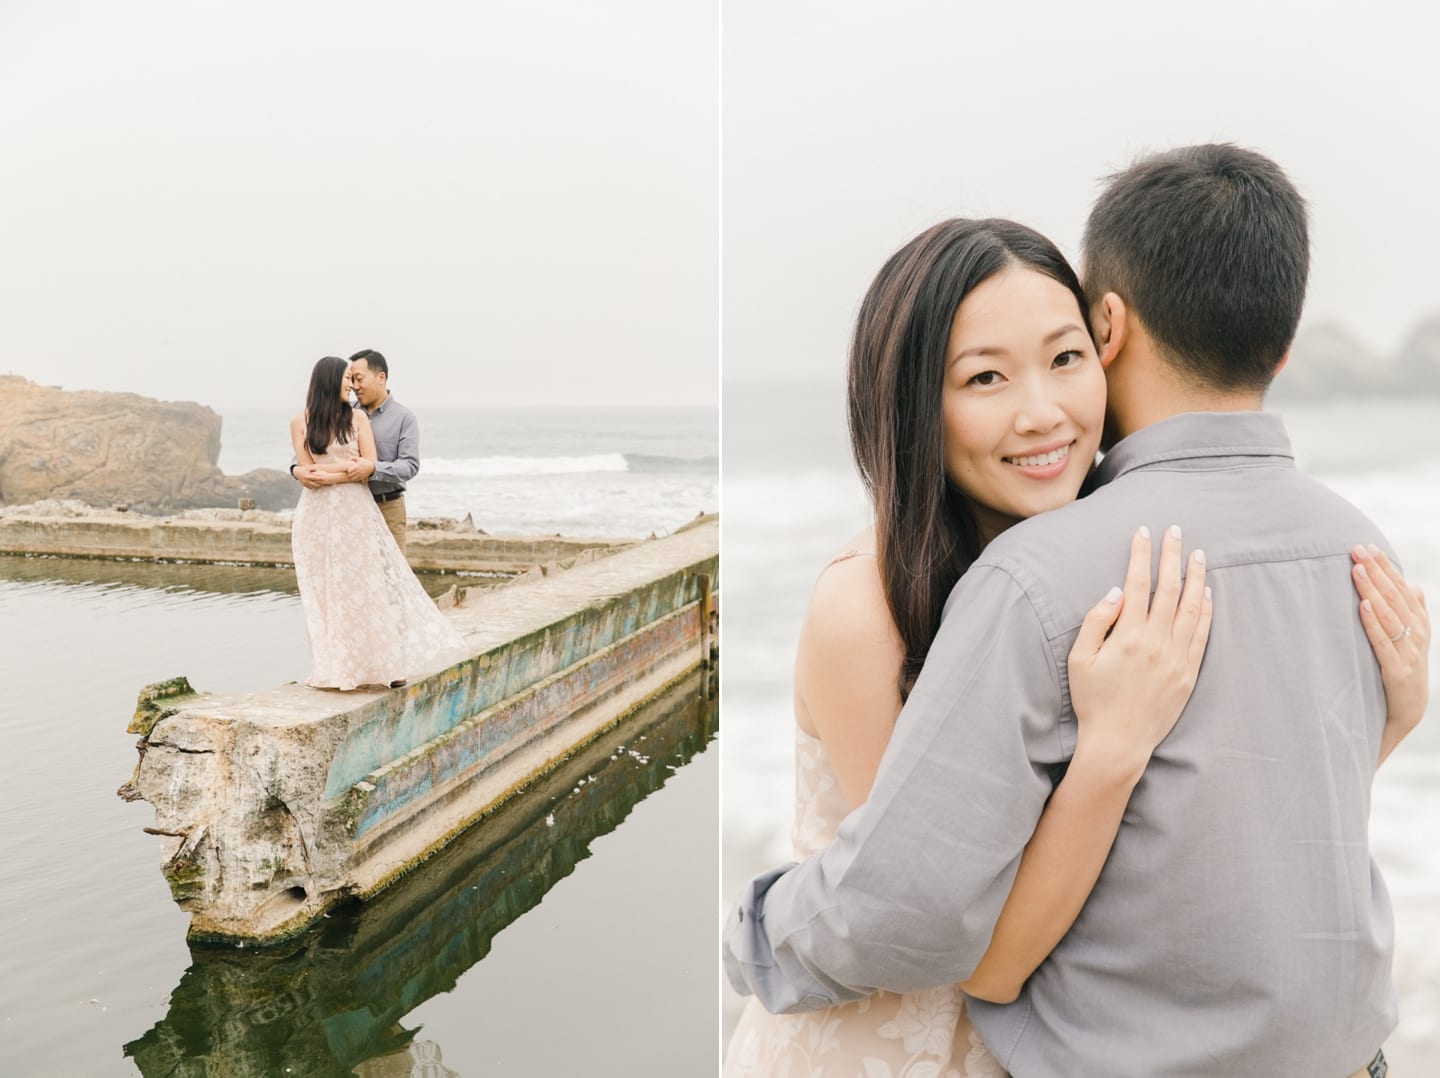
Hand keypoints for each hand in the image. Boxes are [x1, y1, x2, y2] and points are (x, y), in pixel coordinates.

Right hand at [294, 464, 325, 489]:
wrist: (297, 472)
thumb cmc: (304, 469)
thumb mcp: (309, 468)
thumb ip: (315, 469)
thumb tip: (321, 471)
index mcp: (306, 476)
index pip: (314, 478)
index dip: (319, 478)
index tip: (324, 478)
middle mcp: (305, 481)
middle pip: (314, 484)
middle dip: (320, 484)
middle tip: (325, 483)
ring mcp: (305, 484)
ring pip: (313, 486)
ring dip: (317, 486)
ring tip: (323, 485)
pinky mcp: (304, 485)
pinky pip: (310, 487)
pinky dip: (314, 487)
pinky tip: (318, 485)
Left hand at [345, 458, 374, 481]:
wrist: (372, 467)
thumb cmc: (365, 462)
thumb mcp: (360, 458)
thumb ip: (354, 457)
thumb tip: (349, 458)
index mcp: (357, 467)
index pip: (349, 471)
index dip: (348, 470)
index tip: (349, 469)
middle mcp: (358, 471)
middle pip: (350, 475)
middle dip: (349, 474)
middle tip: (350, 472)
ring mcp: (360, 475)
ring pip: (352, 478)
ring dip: (351, 476)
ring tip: (352, 474)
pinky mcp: (362, 477)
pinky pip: (356, 479)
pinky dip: (355, 478)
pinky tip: (355, 476)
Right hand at [1067, 525, 1212, 780]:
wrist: (1119, 741)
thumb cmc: (1093, 700)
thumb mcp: (1080, 659)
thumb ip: (1097, 621)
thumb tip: (1118, 591)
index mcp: (1128, 635)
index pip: (1138, 583)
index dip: (1142, 555)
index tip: (1144, 532)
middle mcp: (1157, 642)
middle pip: (1169, 588)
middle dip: (1172, 555)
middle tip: (1176, 530)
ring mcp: (1177, 657)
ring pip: (1191, 607)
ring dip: (1195, 576)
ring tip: (1197, 553)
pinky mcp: (1189, 672)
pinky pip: (1202, 633)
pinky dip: (1206, 609)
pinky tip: (1206, 592)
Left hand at [1353, 543, 1429, 758]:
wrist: (1407, 711)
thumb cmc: (1403, 668)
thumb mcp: (1411, 639)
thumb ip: (1412, 612)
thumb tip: (1413, 585)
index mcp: (1419, 623)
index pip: (1401, 588)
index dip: (1386, 567)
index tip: (1368, 545)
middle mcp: (1416, 634)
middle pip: (1395, 597)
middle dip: (1376, 571)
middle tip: (1356, 549)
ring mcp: (1408, 652)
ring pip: (1389, 615)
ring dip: (1372, 591)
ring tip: (1357, 570)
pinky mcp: (1397, 671)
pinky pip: (1382, 643)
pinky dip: (1373, 623)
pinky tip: (1362, 606)